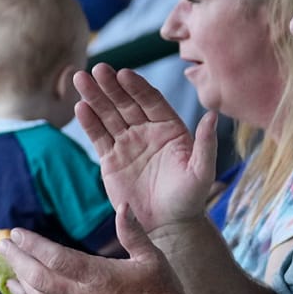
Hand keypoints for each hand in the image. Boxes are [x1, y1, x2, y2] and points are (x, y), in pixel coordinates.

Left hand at [0, 212, 193, 293]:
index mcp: (99, 277)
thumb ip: (132, 232)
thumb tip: (123, 205)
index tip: (17, 233)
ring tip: (9, 270)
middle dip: (18, 261)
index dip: (33, 245)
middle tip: (4, 246)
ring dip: (22, 284)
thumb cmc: (163, 292)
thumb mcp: (151, 257)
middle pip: (40, 279)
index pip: (56, 258)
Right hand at [75, 66, 217, 239]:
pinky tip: (79, 108)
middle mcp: (146, 130)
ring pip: (108, 115)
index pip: (150, 101)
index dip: (137, 87)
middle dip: (111, 86)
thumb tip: (213, 115)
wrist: (168, 225)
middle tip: (98, 68)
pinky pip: (98, 136)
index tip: (124, 74)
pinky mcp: (111, 159)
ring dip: (94, 97)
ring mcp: (127, 143)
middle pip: (126, 103)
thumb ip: (206, 143)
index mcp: (169, 128)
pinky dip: (89, 122)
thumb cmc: (189, 199)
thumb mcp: (202, 171)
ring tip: (80, 79)